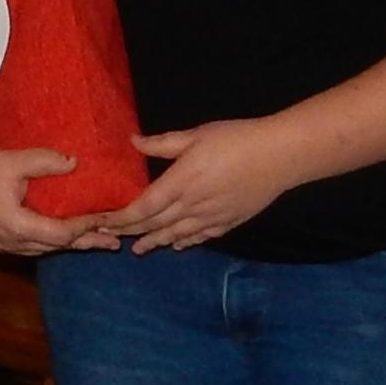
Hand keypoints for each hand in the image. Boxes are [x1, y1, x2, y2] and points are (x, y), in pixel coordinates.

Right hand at [0, 136, 118, 258]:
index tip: (108, 219)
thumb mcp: (12, 161)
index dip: (86, 227)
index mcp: (18, 225)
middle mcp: (12, 242)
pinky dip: (49, 243)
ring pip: (43, 250)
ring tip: (93, 242)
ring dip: (68, 245)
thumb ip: (45, 161)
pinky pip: (29, 247)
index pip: (62, 233)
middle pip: (56, 247)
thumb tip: (75, 162)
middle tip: (114, 242)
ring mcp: (2, 246)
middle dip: (86, 243)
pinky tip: (60, 239)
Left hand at [98, 121, 278, 255]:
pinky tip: (179, 245)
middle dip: (132, 232)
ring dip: (156, 242)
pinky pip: (203, 236)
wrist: (280, 156)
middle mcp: (193, 205)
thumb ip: (164, 143)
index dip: (123, 217)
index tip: (105, 222)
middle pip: (156, 224)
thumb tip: (133, 141)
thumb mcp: (196, 135)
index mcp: (181, 181)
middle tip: (112, 239)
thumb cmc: (237, 139)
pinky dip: (187, 242)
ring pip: (177, 234)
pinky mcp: (230, 221)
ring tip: (140, 249)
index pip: (144, 206)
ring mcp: (212, 216)